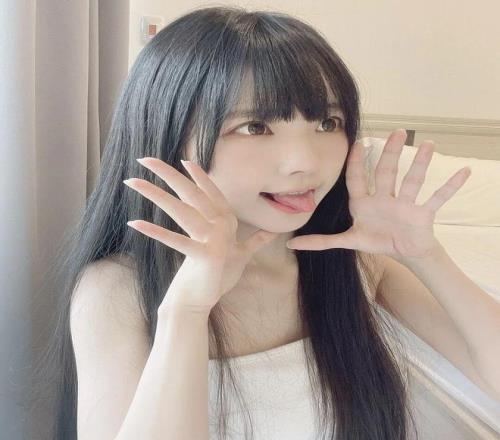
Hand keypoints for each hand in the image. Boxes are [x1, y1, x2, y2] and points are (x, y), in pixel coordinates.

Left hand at [124, 158, 279, 313]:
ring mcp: (215, 241)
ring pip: (182, 211)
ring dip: (155, 194)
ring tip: (133, 181)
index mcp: (228, 223)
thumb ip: (256, 241)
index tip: (185, 161)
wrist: (204, 301)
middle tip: (146, 159)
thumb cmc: (219, 276)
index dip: (200, 177)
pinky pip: (176, 241)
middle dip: (169, 174)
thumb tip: (272, 233)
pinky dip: (155, 232)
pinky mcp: (205, 257)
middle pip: (192, 195)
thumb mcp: (241, 255)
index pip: (212, 194)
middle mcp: (223, 227)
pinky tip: (135, 222)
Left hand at [286, 129, 471, 265]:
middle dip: (390, 153)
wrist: (403, 253)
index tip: (355, 142)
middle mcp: (385, 198)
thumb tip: (291, 244)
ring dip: (420, 164)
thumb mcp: (348, 241)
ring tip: (427, 144)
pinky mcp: (423, 213)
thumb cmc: (376, 240)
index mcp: (365, 203)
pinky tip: (464, 171)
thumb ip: (320, 241)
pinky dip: (451, 187)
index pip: (357, 179)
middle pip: (386, 173)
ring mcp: (405, 204)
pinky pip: (438, 198)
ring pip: (412, 181)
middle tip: (394, 132)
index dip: (355, 162)